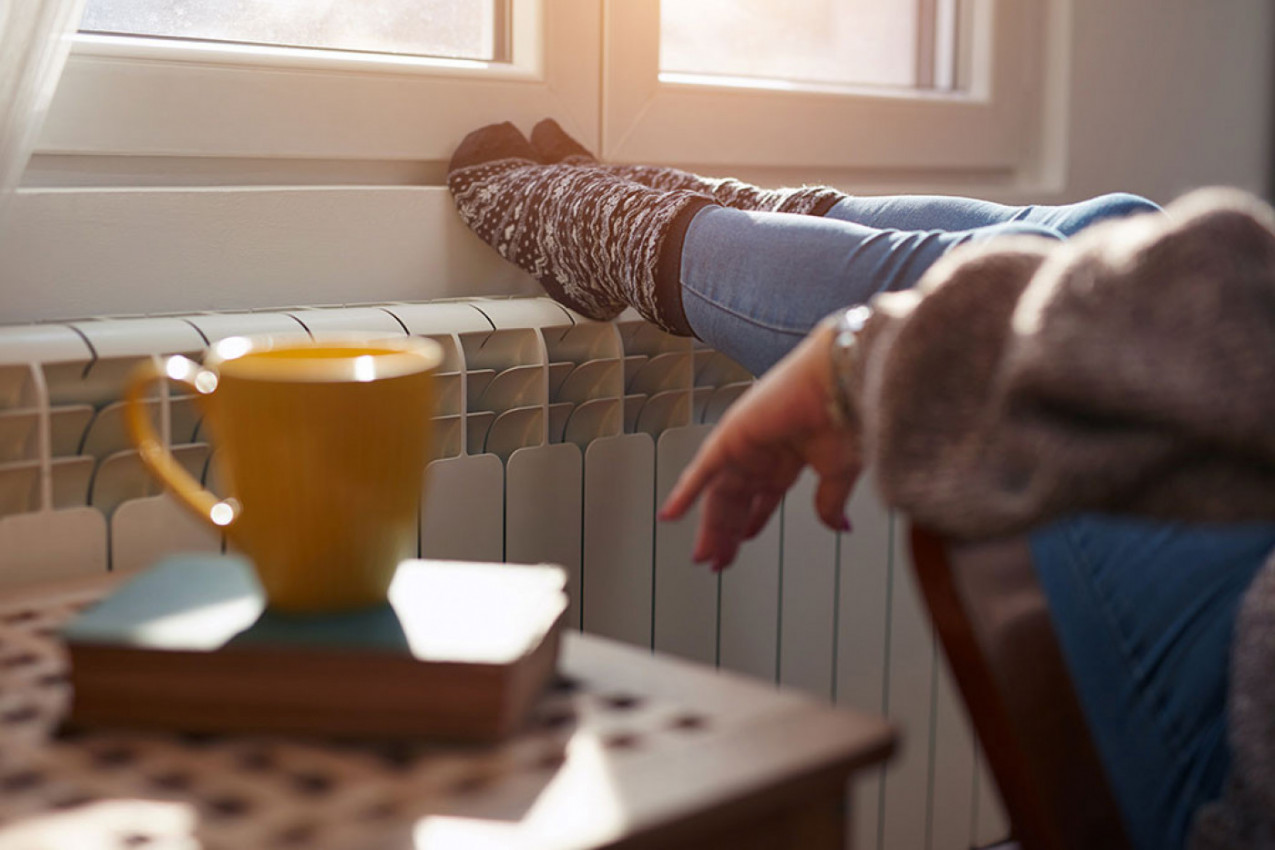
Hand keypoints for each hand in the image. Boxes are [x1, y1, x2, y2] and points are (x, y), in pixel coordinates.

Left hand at [659, 323, 861, 569]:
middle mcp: (764, 452)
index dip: (751, 522)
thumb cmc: (849, 414)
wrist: (845, 381)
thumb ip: (830, 502)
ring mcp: (745, 444)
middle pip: (736, 500)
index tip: (742, 543)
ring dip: (711, 526)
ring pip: (718, 493)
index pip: (762, 497)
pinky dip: (684, 494)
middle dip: (726, 532)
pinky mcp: (731, 436)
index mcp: (790, 458)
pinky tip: (670, 515)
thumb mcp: (840, 472)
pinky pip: (701, 470)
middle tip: (715, 561)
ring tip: (704, 556)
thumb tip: (836, 526)